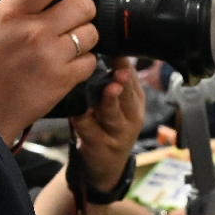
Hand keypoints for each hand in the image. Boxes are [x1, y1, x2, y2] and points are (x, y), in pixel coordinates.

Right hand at [0, 0, 97, 142]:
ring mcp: (52, 55)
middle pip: (82, 5)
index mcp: (10, 13)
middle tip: (76, 14)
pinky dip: (85, 61)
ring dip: (86, 35)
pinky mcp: (63, 79)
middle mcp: (35, 31)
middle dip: (83, 7)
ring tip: (73, 40)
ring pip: (91, 33)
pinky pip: (91, 61)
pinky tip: (71, 63)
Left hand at [70, 58, 143, 192]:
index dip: (124, 64)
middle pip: (128, 96)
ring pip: (112, 114)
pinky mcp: (101, 146)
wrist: (105, 166)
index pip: (132, 78)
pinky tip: (77, 111)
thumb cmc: (106, 127)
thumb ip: (112, 82)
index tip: (117, 47)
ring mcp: (118, 133)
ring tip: (109, 89)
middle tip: (120, 70)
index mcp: (136, 101)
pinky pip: (90, 129)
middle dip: (124, 82)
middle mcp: (132, 116)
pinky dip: (83, 119)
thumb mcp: (116, 105)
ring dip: (110, 101)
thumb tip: (101, 48)